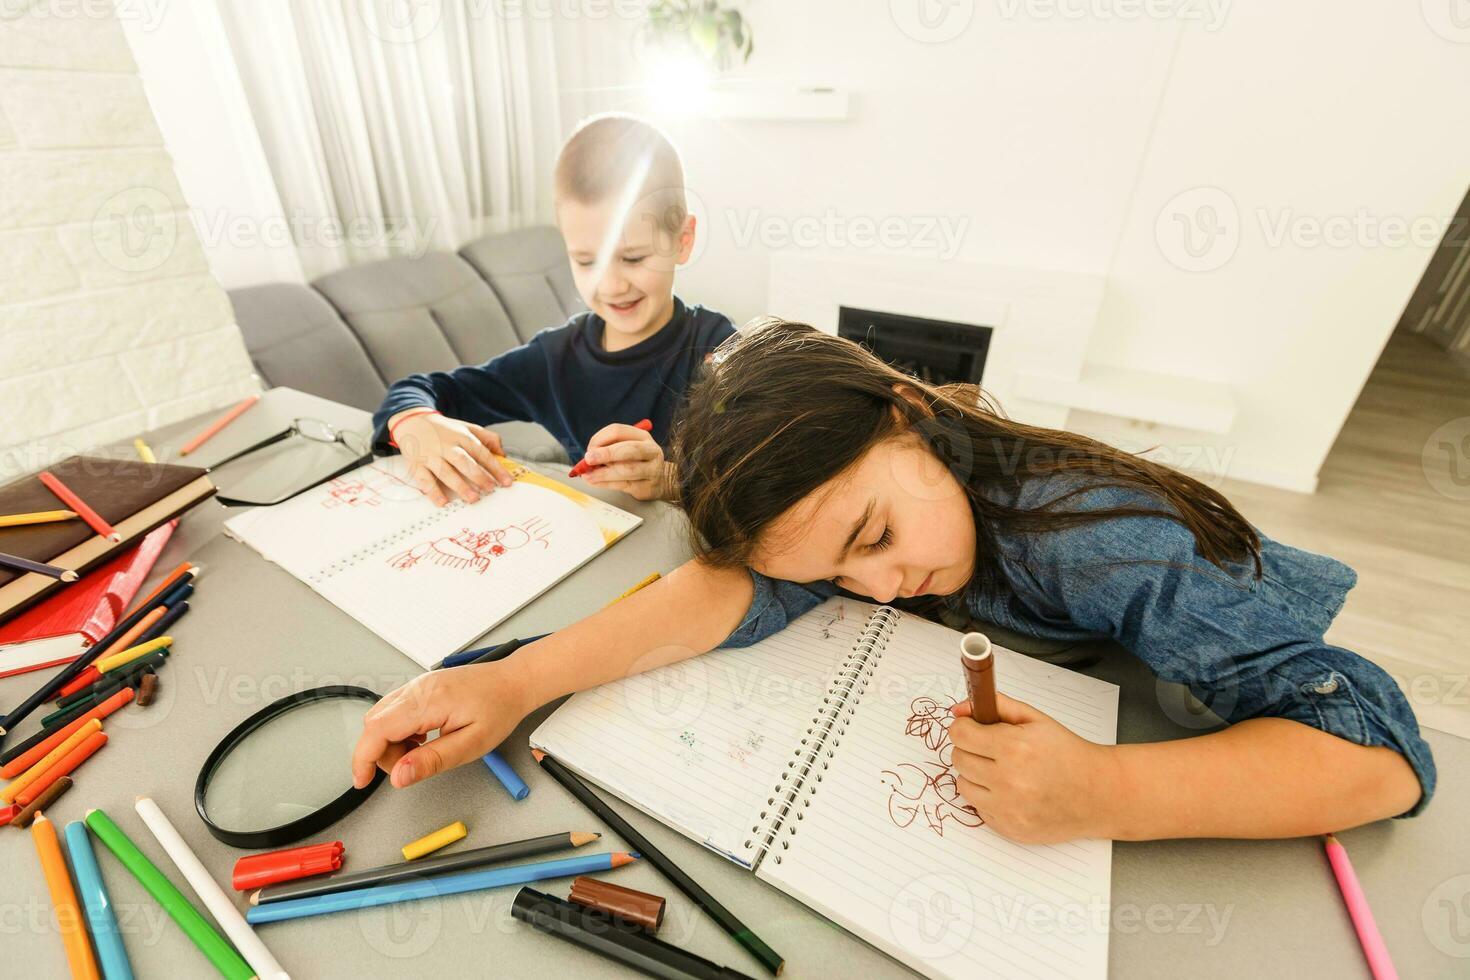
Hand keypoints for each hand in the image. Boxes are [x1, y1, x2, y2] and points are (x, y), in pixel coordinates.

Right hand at [351, 662, 529, 789]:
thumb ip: (432, 761)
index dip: (364, 758)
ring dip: (390, 742)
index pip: (377, 730)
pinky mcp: (420, 687)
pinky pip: (394, 710)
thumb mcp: (470, 745)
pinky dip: (398, 730)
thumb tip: (399, 776)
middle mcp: (417, 689)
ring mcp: (417, 685)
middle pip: (374, 724)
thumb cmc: (499, 709)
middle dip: (381, 753)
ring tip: (422, 752)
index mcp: (428, 702)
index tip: (361, 781)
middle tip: (410, 767)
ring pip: (381, 717)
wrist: (513, 681)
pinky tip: (422, 739)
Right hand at [391, 411, 514, 505]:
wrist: (413, 422)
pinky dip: (433, 492)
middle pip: (464, 461)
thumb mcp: (467, 427)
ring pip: (446, 472)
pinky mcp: (417, 465)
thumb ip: (488, 438)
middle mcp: (446, 446)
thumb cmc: (445, 430)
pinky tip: (443, 502)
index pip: (482, 453)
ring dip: (460, 486)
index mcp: (462, 436)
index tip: (507, 481)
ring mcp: (431, 456)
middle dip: (478, 476)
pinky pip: (425, 480)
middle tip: (490, 489)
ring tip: (473, 498)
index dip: (496, 468)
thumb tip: (503, 454)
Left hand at [576, 423, 671, 500]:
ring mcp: (652, 470)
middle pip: (629, 450)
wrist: (660, 480)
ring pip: (627, 470)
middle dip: (606, 454)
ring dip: (603, 473)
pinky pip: (624, 485)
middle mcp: (651, 451)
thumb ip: (608, 448)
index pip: (618, 431)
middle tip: (589, 459)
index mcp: (642, 436)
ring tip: (588, 475)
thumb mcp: (625, 448)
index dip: (600, 439)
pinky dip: (606, 484)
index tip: (589, 449)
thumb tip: (588, 456)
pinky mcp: (647, 487)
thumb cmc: (636, 461)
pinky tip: (596, 482)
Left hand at [948, 693, 1119, 842]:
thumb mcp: (1035, 720)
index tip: (971, 727)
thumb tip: (959, 709)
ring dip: (975, 775)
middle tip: (991, 748)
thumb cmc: (1068, 753)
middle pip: (958, 759)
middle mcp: (1007, 780)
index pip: (960, 734)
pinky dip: (989, 798)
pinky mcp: (1009, 829)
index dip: (963, 727)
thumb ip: (997, 706)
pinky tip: (1011, 791)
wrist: (1098, 793)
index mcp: (1013, 747)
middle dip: (970, 749)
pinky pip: (978, 808)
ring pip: (963, 785)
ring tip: (1001, 770)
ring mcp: (1008, 808)